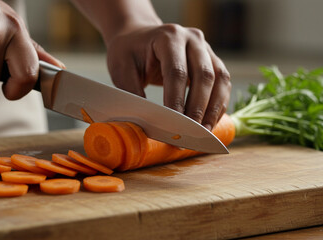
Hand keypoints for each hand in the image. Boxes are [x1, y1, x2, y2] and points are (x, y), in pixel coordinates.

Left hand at [106, 24, 230, 129]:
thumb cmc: (128, 53)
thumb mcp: (121, 69)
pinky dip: (218, 104)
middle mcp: (192, 38)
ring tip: (204, 132)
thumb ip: (133, 92)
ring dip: (213, 108)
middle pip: (203, 75)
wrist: (138, 36)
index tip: (174, 124)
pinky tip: (210, 122)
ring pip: (219, 79)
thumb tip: (148, 120)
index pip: (176, 72)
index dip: (177, 100)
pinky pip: (222, 83)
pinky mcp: (212, 60)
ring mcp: (205, 48)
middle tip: (191, 133)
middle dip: (198, 108)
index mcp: (168, 36)